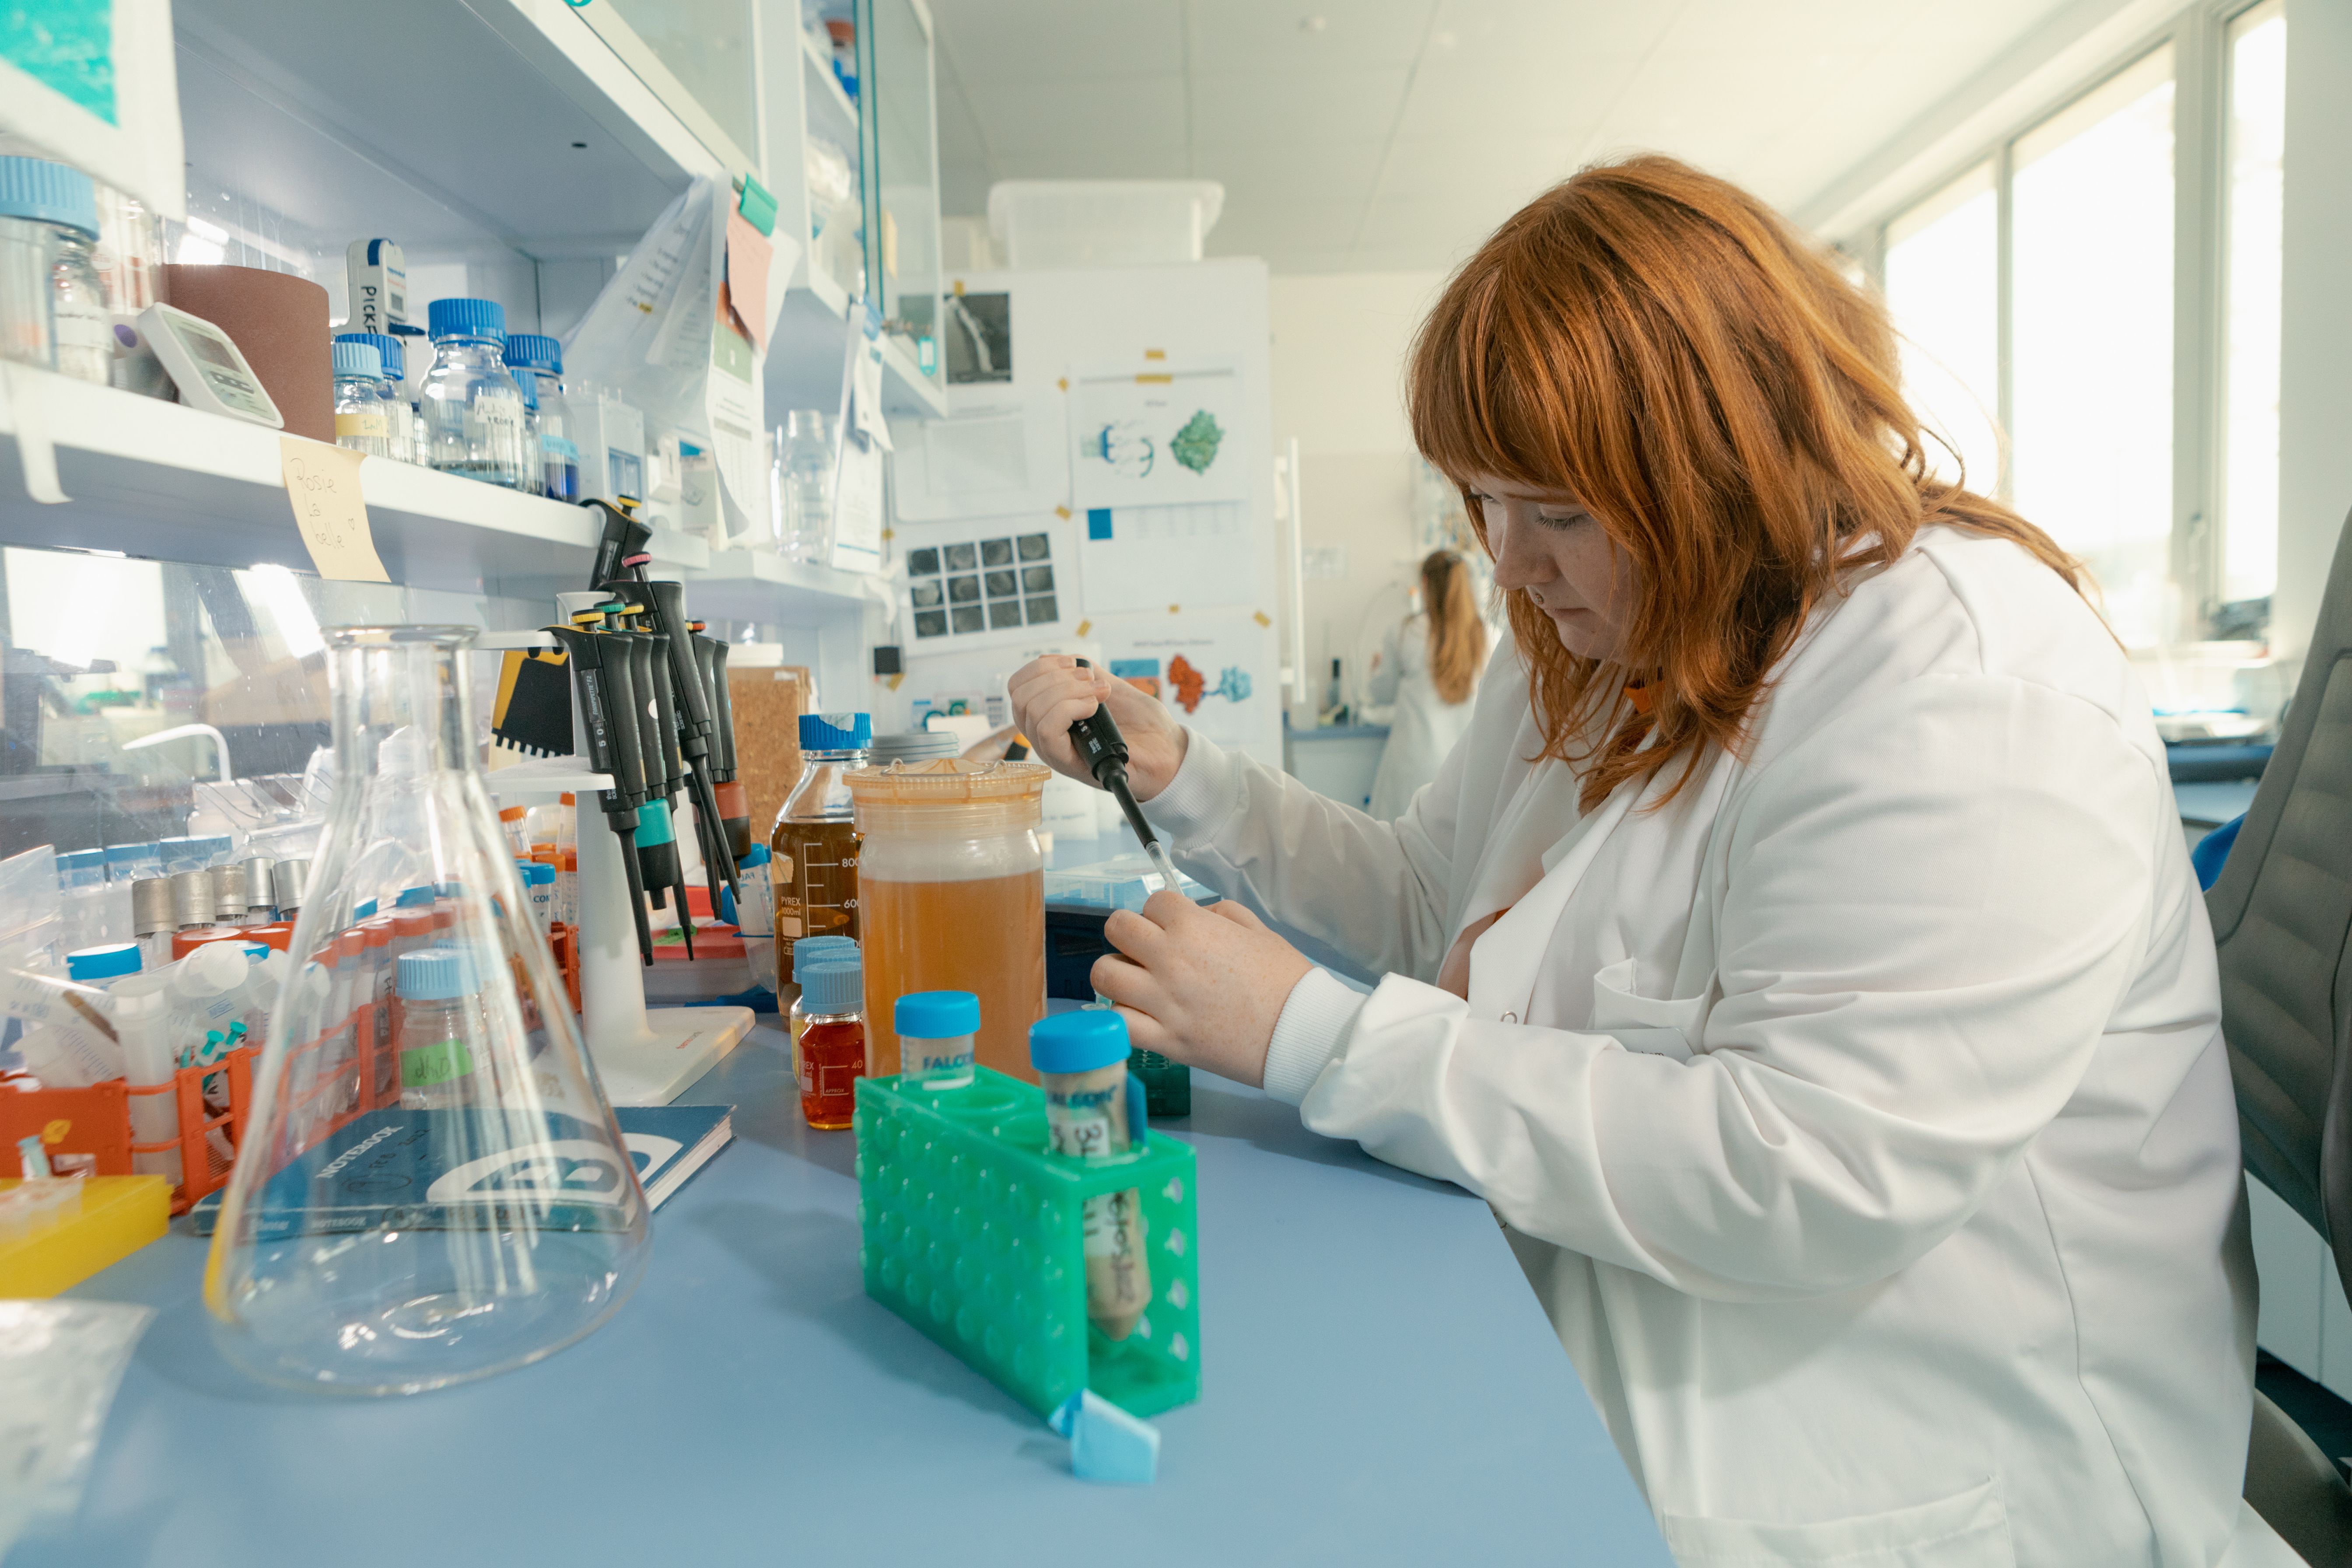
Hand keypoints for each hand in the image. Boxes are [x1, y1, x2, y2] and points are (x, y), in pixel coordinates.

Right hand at [1007, 655, 1188, 800]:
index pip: (1018, 687)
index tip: (1072, 663)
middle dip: (1056, 678)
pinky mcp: (1067, 763)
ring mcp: (1053, 750)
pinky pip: (1047, 731)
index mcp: (1049, 713)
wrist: (1167, 752)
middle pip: (1021, 697)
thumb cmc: (1141, 724)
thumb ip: (1084, 672)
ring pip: (1032, 711)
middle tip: (1092, 682)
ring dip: (1068, 691)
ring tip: (1099, 694)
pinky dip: (1070, 708)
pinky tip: (1094, 707)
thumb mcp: (1109, 686)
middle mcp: (1045, 734)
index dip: (1040, 667)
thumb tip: (1061, 660)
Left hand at [1091, 892, 1311, 1087]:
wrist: (1300, 1032)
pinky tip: (1138, 1015)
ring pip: (1104, 973)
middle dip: (1129, 933)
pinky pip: (1118, 1022)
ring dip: (1117, 972)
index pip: (1152, 901)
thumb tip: (1194, 915)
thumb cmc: (1285, 979)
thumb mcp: (1258, 930)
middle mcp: (1169, 958)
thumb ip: (1219, 913)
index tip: (1173, 927)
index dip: (1162, 912)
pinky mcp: (1164, 1039)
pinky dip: (1120, 1017)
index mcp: (1193, 926)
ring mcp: (1162, 1000)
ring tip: (1136, 982)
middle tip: (1145, 950)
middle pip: (1117, 928)